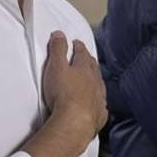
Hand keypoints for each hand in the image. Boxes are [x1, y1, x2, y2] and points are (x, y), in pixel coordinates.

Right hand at [41, 32, 107, 146]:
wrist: (74, 122)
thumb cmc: (63, 94)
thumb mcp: (56, 67)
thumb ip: (58, 50)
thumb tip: (59, 34)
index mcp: (84, 68)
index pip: (82, 53)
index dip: (78, 47)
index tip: (76, 43)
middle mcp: (95, 82)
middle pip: (93, 68)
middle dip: (88, 61)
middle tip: (85, 57)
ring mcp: (99, 98)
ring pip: (99, 85)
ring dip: (95, 80)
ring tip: (91, 78)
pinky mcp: (98, 114)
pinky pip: (100, 105)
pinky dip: (97, 101)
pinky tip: (96, 103)